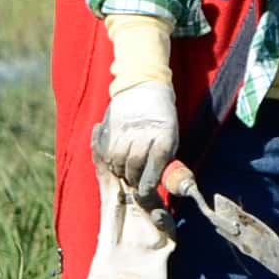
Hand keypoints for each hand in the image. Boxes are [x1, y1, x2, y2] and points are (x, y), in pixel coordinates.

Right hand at [92, 81, 183, 202]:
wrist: (144, 87)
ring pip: (118, 159)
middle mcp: (144, 131)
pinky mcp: (111, 126)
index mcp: (164, 134)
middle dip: (134, 178)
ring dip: (121, 170)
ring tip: (126, 173)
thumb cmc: (162, 118)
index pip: (156, 162)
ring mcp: (126, 128)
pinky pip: (107, 151)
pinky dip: (111, 161)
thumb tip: (161, 182)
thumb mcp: (170, 136)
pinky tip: (116, 162)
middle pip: (134, 163)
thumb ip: (164, 158)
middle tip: (135, 184)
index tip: (145, 191)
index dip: (149, 181)